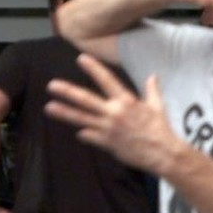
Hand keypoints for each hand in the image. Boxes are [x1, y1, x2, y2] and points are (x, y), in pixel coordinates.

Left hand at [46, 57, 184, 175]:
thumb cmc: (161, 129)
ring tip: (49, 108)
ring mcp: (109, 129)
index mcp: (126, 101)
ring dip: (65, 113)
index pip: (106, 80)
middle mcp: (114, 113)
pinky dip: (84, 134)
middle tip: (52, 86)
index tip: (81, 58)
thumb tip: (152, 76)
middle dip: (68, 92)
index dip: (93, 68)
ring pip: (82, 119)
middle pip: (86, 100)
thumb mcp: (158, 106)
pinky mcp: (108, 143)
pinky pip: (90, 137)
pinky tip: (77, 132)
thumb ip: (152, 90)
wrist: (163, 153)